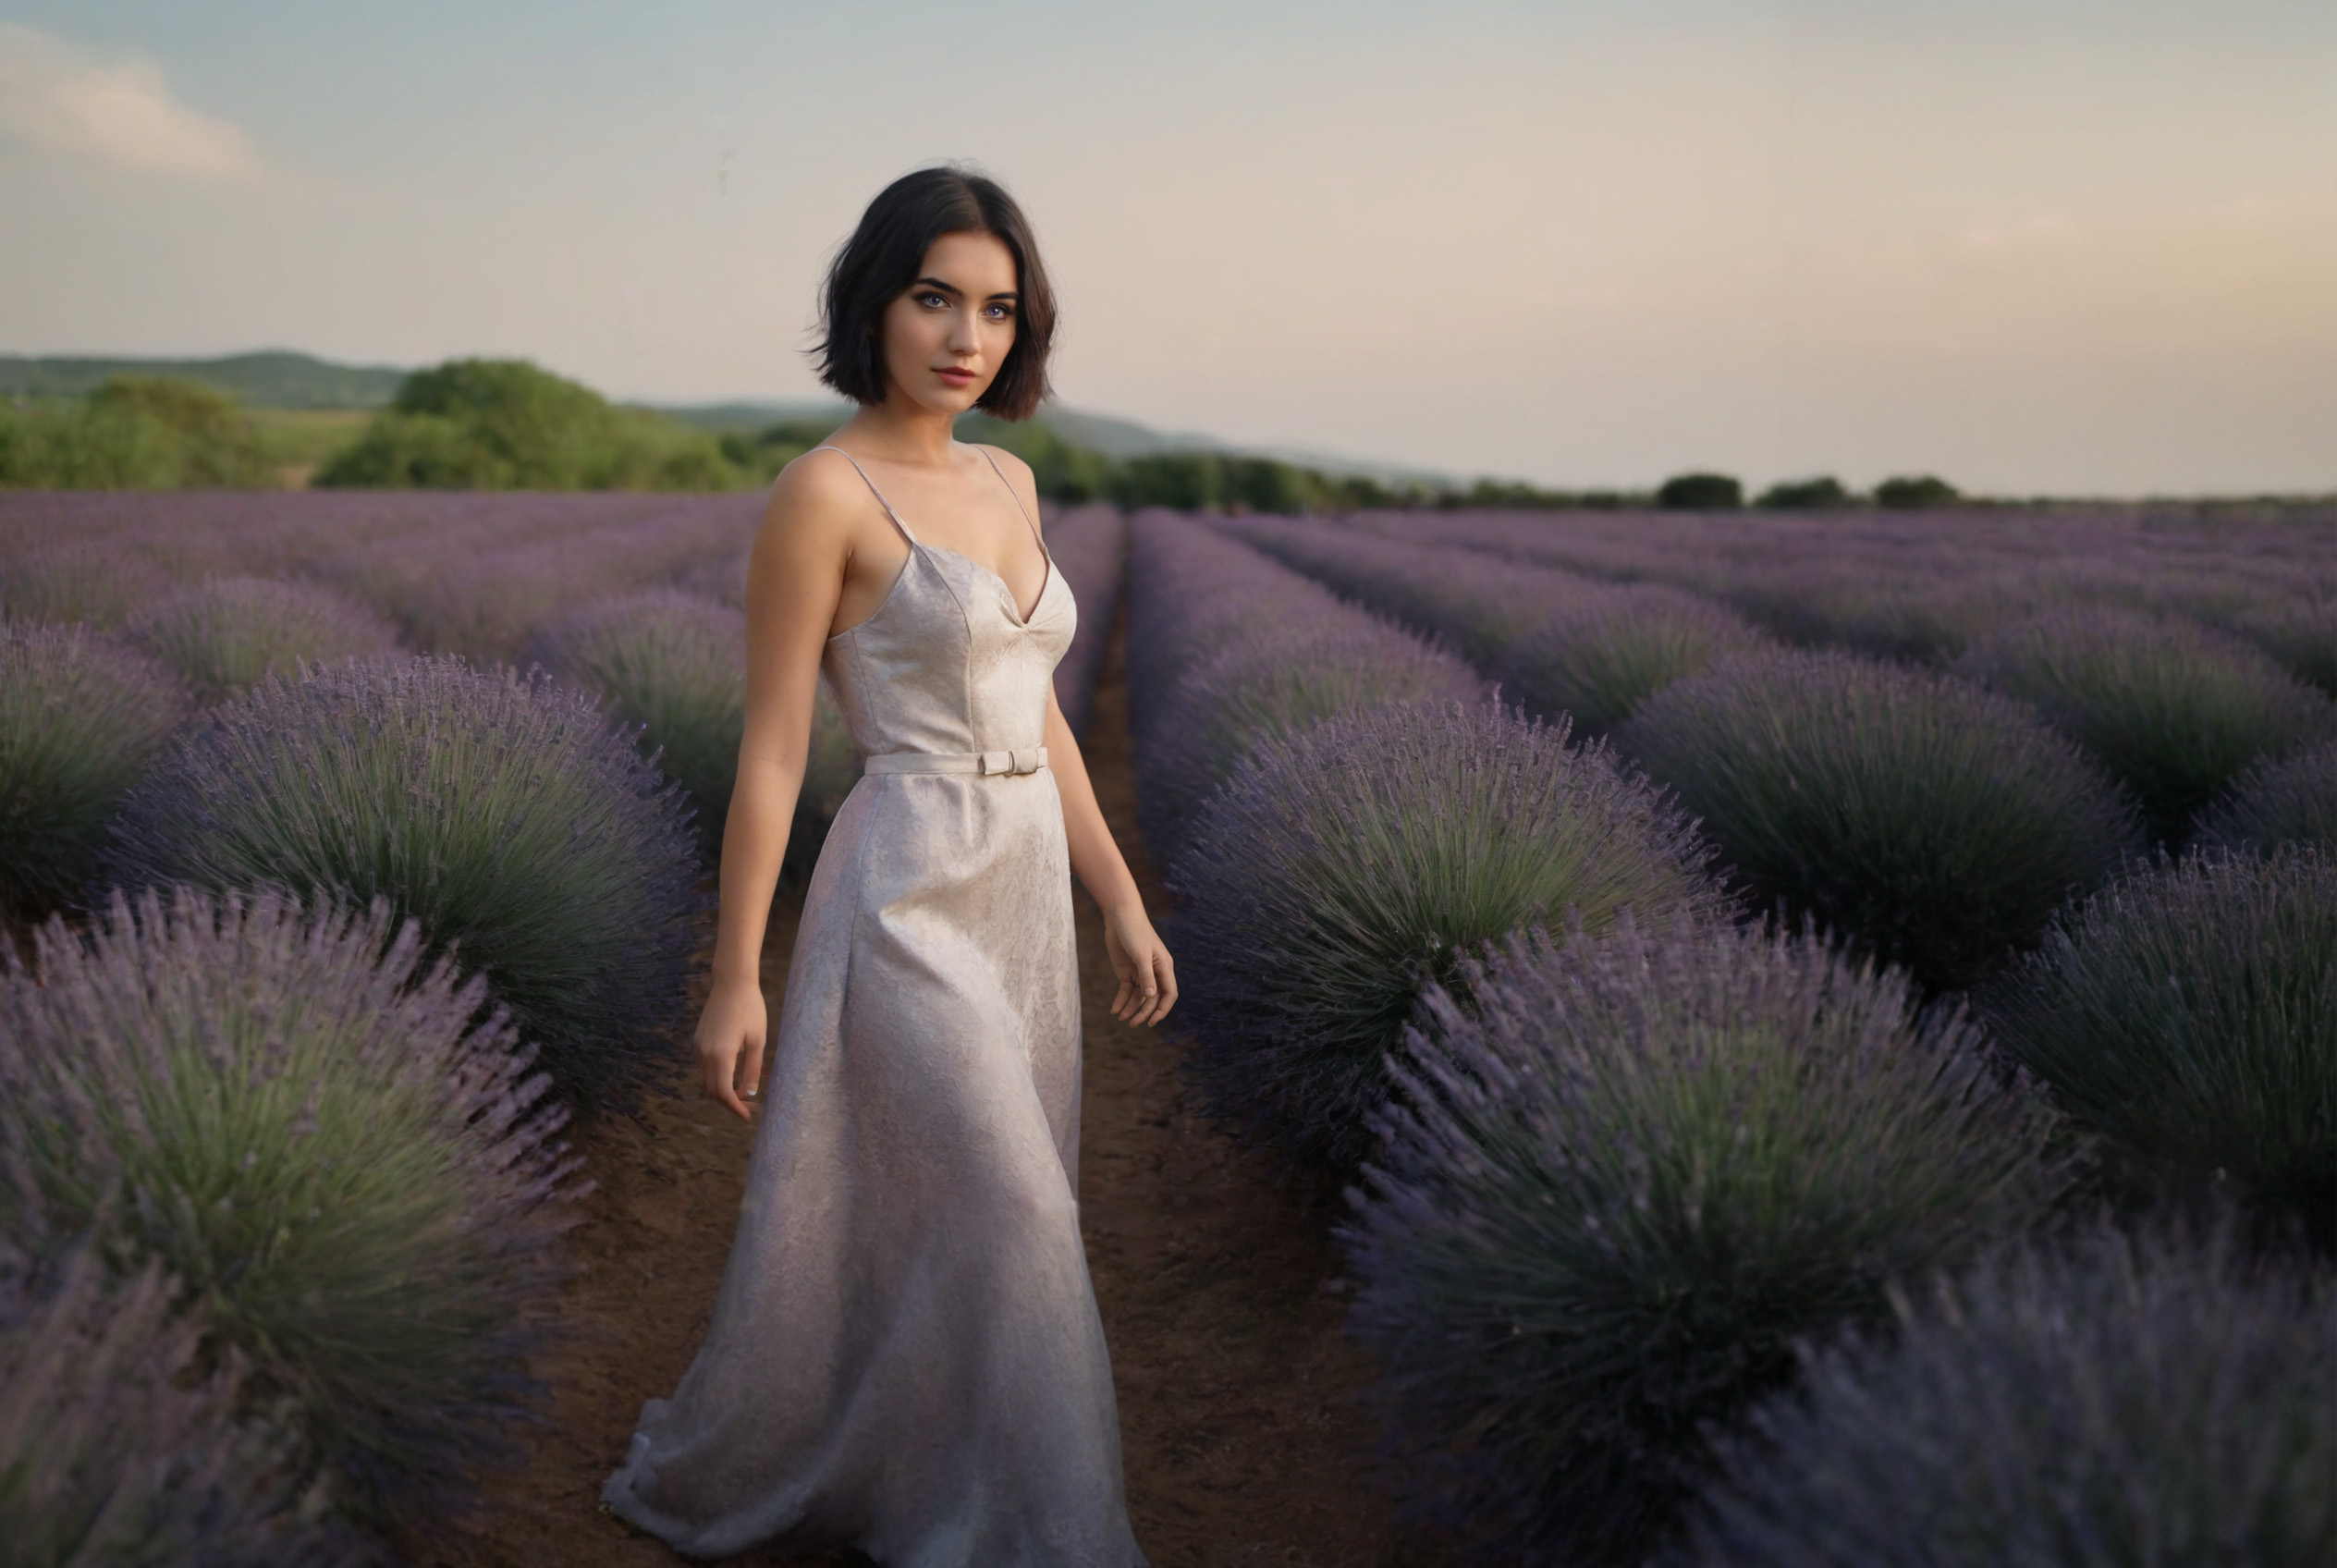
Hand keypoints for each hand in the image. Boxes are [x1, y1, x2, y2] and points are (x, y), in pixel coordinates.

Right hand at [696, 976, 768, 1120]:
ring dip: (722, 1090)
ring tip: (743, 1092)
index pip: (723, 1092)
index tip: (747, 1116)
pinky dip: (717, 1076)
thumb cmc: (750, 1008)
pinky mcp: (698, 1040)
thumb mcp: (757, 1040)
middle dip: (729, 1102)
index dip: (734, 1108)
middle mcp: (704, 1053)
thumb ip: (752, 1069)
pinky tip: (733, 1074)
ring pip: (707, 1079)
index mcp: (721, 1054)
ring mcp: (698, 1046)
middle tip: (750, 1107)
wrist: (732, 982)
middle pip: (712, 1090)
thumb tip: (748, 1093)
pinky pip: (704, 1067)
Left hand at [1103, 904, 1176, 1026]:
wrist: (1120, 917)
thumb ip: (1146, 975)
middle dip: (1144, 1012)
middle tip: (1133, 1024)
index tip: (1152, 1022)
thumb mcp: (1141, 954)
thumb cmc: (1135, 931)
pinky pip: (1126, 990)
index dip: (1163, 1009)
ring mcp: (1140, 972)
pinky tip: (1114, 1010)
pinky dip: (1121, 1000)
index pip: (1169, 994)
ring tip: (1121, 1019)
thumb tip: (1151, 997)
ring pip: (1139, 997)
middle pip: (1153, 998)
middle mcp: (1154, 972)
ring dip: (1132, 1009)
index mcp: (1164, 967)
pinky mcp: (1127, 971)